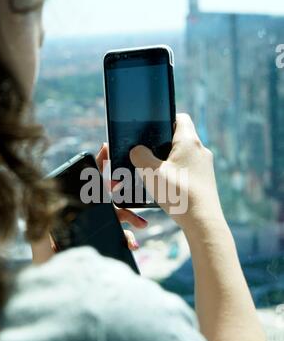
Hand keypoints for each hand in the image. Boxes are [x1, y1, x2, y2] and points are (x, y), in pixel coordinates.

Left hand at [31, 143, 147, 264]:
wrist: (61, 292)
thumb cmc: (46, 267)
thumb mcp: (40, 246)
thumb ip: (40, 226)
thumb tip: (38, 199)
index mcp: (72, 210)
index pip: (84, 184)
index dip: (96, 164)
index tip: (107, 148)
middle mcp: (86, 217)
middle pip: (107, 197)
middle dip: (121, 190)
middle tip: (128, 185)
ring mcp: (98, 230)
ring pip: (120, 217)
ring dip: (132, 219)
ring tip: (141, 226)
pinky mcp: (108, 244)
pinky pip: (123, 237)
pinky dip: (130, 238)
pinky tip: (132, 245)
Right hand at [130, 113, 224, 234]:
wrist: (203, 222)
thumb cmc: (179, 194)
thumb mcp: (151, 172)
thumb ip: (140, 156)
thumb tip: (136, 150)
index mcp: (189, 141)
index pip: (180, 118)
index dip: (164, 120)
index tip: (151, 129)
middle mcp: (200, 151)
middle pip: (179, 138)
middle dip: (161, 145)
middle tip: (146, 155)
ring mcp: (205, 167)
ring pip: (182, 156)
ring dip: (167, 163)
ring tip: (153, 174)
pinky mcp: (205, 182)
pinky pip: (187, 171)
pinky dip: (175, 175)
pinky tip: (165, 188)